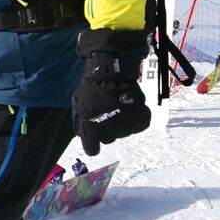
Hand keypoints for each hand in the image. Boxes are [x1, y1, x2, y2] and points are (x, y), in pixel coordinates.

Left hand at [73, 29, 150, 155]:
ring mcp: (126, 124)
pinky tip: (130, 110)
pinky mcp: (140, 118)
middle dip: (106, 129)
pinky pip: (138, 126)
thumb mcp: (78, 104)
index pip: (92, 148)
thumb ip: (80, 121)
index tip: (93, 144)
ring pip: (123, 132)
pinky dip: (136, 119)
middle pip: (108, 139)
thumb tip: (83, 134)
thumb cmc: (91, 87)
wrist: (110, 71)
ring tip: (118, 107)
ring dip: (121, 123)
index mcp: (91, 127)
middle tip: (107, 113)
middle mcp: (109, 129)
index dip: (92, 147)